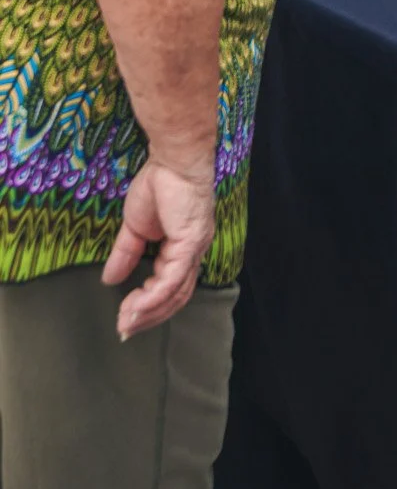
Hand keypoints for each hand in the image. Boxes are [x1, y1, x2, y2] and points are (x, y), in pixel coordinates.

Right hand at [102, 155, 215, 337]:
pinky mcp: (190, 243)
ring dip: (148, 312)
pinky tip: (134, 307)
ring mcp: (194, 248)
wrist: (172, 159)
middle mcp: (193, 252)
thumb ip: (126, 254)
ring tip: (126, 322)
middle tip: (125, 329)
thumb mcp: (135, 227)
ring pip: (175, 294)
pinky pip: (172, 279)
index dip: (150, 306)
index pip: (171, 287)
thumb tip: (109, 280)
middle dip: (149, 317)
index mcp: (183, 248)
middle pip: (176, 298)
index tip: (126, 318)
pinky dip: (152, 297)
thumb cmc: (160, 184)